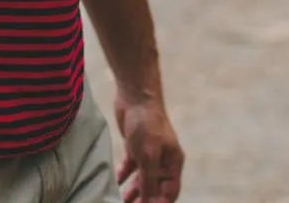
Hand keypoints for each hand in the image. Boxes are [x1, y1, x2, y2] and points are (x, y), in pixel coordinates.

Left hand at [114, 87, 184, 202]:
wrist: (135, 95)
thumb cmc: (147, 124)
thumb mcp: (148, 156)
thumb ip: (149, 182)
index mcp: (173, 163)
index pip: (170, 192)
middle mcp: (163, 160)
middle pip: (155, 188)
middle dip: (144, 200)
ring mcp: (149, 153)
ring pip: (142, 180)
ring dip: (133, 192)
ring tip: (120, 202)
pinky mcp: (135, 146)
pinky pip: (130, 167)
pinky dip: (123, 176)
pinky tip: (115, 183)